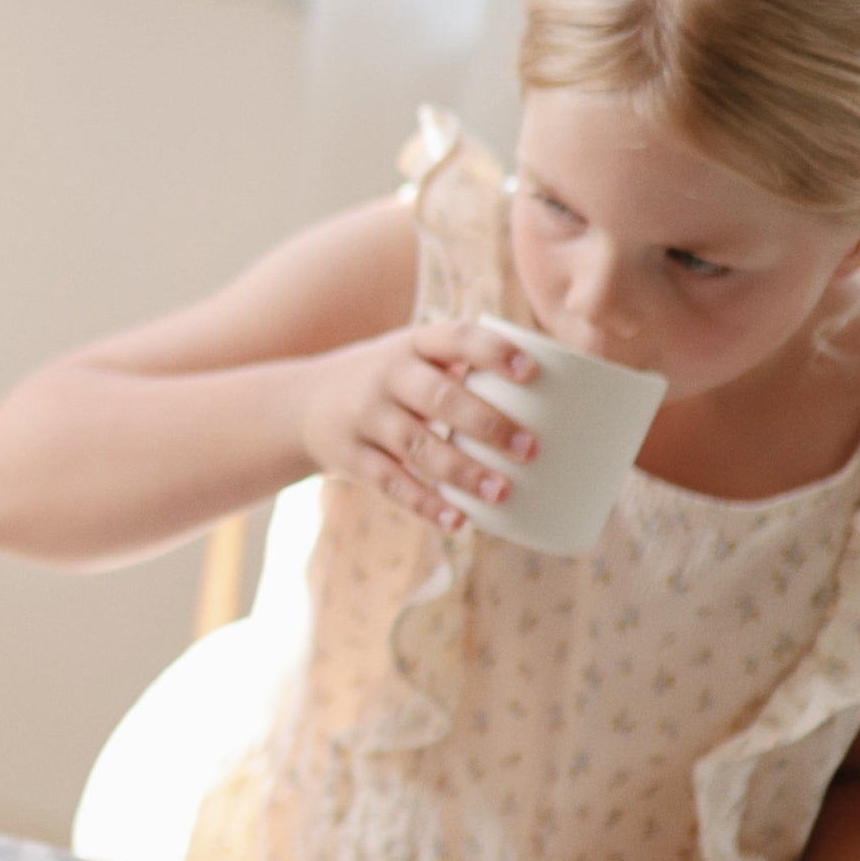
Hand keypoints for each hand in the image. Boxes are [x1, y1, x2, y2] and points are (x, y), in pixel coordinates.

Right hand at [296, 317, 537, 531]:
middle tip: (531, 448)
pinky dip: (426, 505)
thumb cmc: (389, 381)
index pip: (457, 338)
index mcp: (414, 344)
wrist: (302, 405)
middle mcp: (387, 376)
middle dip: (487, 423)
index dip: (493, 352)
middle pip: (440, 398)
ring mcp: (366, 418)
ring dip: (462, 471)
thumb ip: (466, 365)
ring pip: (418, 447)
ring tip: (502, 492)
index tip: (531, 371)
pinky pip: (391, 484)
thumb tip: (557, 391)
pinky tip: (458, 521)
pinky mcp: (350, 457)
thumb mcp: (414, 355)